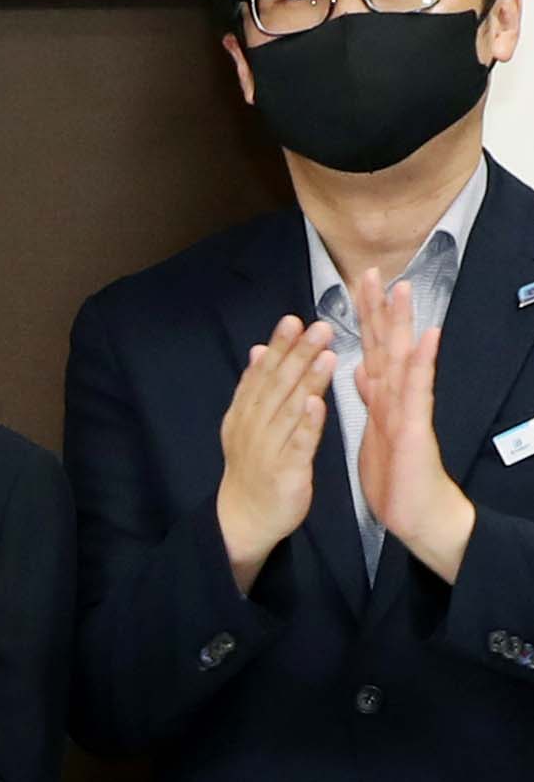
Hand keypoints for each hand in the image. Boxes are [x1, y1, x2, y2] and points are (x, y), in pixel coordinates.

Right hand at [215, 316, 334, 588]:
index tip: (293, 320)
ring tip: (326, 354)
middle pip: (277, 385)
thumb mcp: (249, 424)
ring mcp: (268, 448)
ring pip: (289, 409)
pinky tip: (318, 403)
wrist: (244, 518)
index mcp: (246, 413)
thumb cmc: (255, 467)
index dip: (278, 347)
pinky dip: (307, 424)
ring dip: (306, 380)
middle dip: (297, 354)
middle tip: (318, 327)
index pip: (263, 374)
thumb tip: (258, 350)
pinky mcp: (286, 471)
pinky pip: (298, 444)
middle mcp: (253, 426)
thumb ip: (256, 388)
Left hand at [352, 270, 480, 580]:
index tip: (355, 283)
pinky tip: (427, 337)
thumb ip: (371, 397)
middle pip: (388, 343)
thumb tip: (361, 369)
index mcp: (381, 395)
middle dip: (380, 308)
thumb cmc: (396, 472)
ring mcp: (408, 408)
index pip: (372, 347)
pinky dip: (420, 362)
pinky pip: (416, 390)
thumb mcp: (375, 429)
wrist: (415, 512)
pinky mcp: (414, 426)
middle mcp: (396, 395)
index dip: (365, 316)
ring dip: (403, 323)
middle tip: (374, 270)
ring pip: (404, 357)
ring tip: (402, 290)